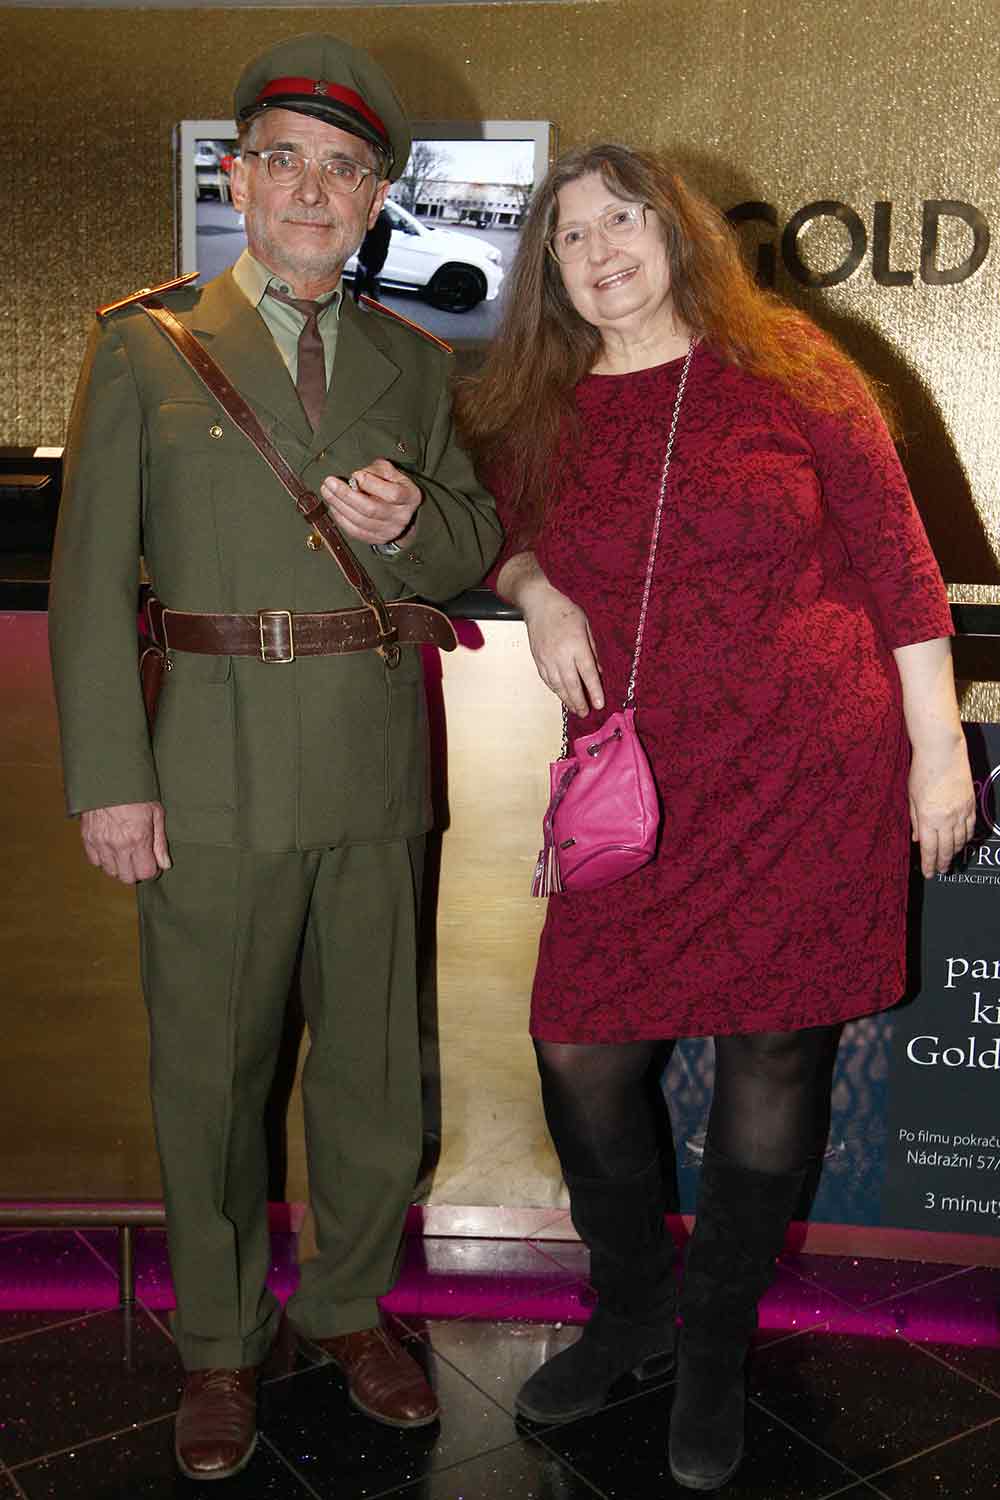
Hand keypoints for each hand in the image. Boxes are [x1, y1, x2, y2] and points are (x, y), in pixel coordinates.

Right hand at [80, 802, 170, 884]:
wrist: (109, 777)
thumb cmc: (136, 793)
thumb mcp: (156, 814)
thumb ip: (160, 842)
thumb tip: (165, 864)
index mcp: (138, 839)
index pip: (145, 873)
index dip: (151, 870)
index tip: (152, 862)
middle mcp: (118, 845)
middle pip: (127, 877)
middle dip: (136, 871)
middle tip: (140, 858)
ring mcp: (100, 843)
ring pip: (110, 872)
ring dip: (119, 866)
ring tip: (125, 852)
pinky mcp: (88, 838)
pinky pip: (95, 861)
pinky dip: (104, 859)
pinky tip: (111, 848)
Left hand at [320, 459, 421, 545]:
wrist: (400, 511)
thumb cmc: (392, 485)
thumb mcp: (390, 472)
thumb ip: (375, 471)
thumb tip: (355, 478)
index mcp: (410, 497)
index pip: (392, 494)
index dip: (372, 485)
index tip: (355, 475)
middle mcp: (401, 517)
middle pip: (371, 509)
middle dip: (346, 495)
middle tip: (329, 482)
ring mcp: (388, 531)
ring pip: (359, 521)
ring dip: (339, 506)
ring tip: (326, 491)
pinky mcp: (376, 539)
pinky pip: (354, 531)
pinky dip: (340, 518)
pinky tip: (333, 506)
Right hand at [521, 577, 603, 716]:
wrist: (538, 603)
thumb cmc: (565, 610)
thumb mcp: (586, 625)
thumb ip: (592, 650)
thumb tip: (598, 671)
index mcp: (576, 644)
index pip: (587, 673)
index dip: (594, 690)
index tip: (599, 704)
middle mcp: (560, 654)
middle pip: (571, 684)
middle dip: (580, 701)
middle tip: (586, 713)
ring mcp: (547, 658)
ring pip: (557, 685)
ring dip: (567, 699)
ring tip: (576, 709)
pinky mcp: (538, 659)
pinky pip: (547, 679)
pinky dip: (555, 690)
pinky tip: (562, 696)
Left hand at [907, 742, 975, 876]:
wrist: (943, 752)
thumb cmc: (922, 772)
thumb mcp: (911, 798)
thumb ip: (914, 820)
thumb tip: (916, 839)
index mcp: (927, 818)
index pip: (929, 849)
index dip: (929, 864)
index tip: (928, 873)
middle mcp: (946, 818)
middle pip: (946, 848)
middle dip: (942, 863)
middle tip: (941, 871)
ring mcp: (961, 812)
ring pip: (960, 840)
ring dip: (955, 852)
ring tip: (949, 860)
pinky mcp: (971, 804)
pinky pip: (970, 828)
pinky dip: (966, 838)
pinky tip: (962, 843)